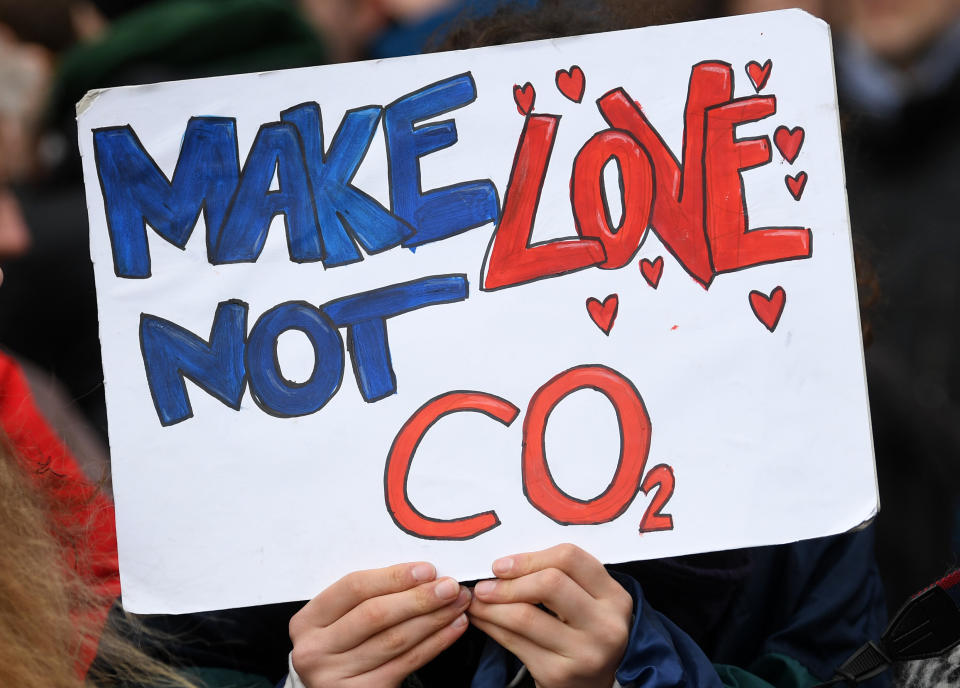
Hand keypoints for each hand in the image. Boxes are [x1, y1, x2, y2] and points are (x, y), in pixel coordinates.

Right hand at [289, 562, 470, 687]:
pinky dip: (435, 643)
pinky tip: (453, 628)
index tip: (427, 569)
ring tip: (458, 604)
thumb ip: (369, 595)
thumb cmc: (343, 643)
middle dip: (419, 598)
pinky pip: (406, 664)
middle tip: (450, 586)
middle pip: (375, 615)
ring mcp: (335, 676)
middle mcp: (314, 650)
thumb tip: (422, 572)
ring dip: (433, 619)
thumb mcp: (340, 618)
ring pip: (394, 640)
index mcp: (307, 621)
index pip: (353, 588)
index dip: (393, 577)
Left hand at [468, 543, 632, 687]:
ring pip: (526, 616)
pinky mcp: (559, 674)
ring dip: (491, 606)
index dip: (530, 558)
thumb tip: (505, 564)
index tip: (501, 566)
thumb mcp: (587, 604)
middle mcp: (605, 624)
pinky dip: (491, 627)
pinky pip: (515, 642)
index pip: (570, 559)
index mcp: (615, 597)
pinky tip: (482, 620)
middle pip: (549, 584)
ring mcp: (584, 652)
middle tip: (484, 586)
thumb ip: (561, 579)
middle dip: (509, 583)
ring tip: (476, 601)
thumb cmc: (583, 636)